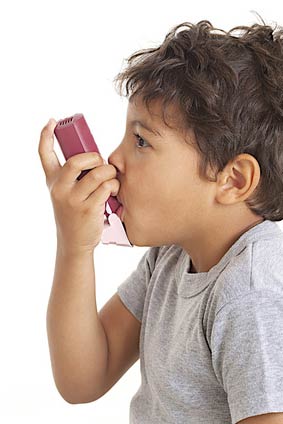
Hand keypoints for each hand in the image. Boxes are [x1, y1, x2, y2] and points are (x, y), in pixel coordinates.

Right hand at [38, 119, 119, 253]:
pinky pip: (107, 187)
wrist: (73, 242)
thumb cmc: (73, 213)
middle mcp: (59, 188)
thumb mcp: (65, 194)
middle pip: (76, 161)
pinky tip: (112, 191)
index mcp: (53, 181)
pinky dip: (114, 186)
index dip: (45, 135)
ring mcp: (73, 199)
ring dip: (109, 173)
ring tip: (110, 179)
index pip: (44, 154)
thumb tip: (95, 158)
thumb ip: (73, 176)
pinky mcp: (88, 208)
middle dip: (94, 157)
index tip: (52, 122)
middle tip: (100, 163)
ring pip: (97, 173)